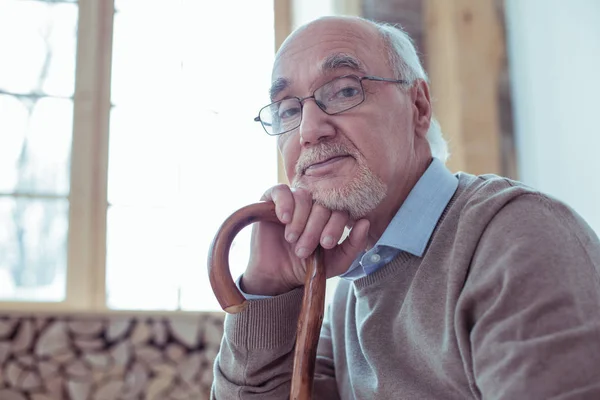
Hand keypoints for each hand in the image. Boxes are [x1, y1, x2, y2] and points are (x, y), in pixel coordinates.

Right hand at [241, 184, 369, 295]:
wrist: (278, 277)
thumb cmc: (308, 268)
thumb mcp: (337, 262)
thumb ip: (354, 244)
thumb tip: (365, 222)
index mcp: (331, 217)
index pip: (339, 210)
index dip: (334, 226)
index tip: (326, 244)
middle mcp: (313, 205)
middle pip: (322, 203)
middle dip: (314, 228)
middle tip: (304, 250)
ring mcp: (293, 201)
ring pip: (303, 196)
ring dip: (300, 220)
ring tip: (292, 239)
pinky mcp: (272, 201)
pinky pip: (281, 190)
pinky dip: (285, 203)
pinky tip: (284, 220)